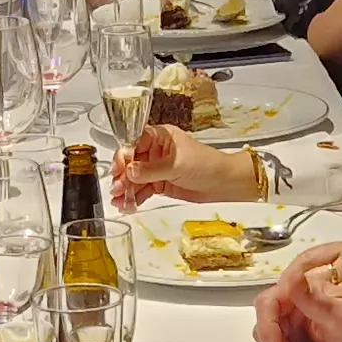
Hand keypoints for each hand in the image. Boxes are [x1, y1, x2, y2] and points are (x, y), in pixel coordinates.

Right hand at [112, 125, 252, 209]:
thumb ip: (151, 169)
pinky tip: (128, 205)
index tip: (118, 169)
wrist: (224, 183)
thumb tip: (129, 171)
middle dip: (122, 176)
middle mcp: (156, 151)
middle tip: (117, 189)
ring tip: (120, 201)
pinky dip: (134, 197)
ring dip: (126, 189)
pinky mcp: (160, 184)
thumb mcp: (176, 164)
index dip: (124, 156)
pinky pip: (142, 190)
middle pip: (131, 162)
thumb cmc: (207, 164)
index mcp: (160, 136)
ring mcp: (157, 168)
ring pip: (135, 178)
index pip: (133, 142)